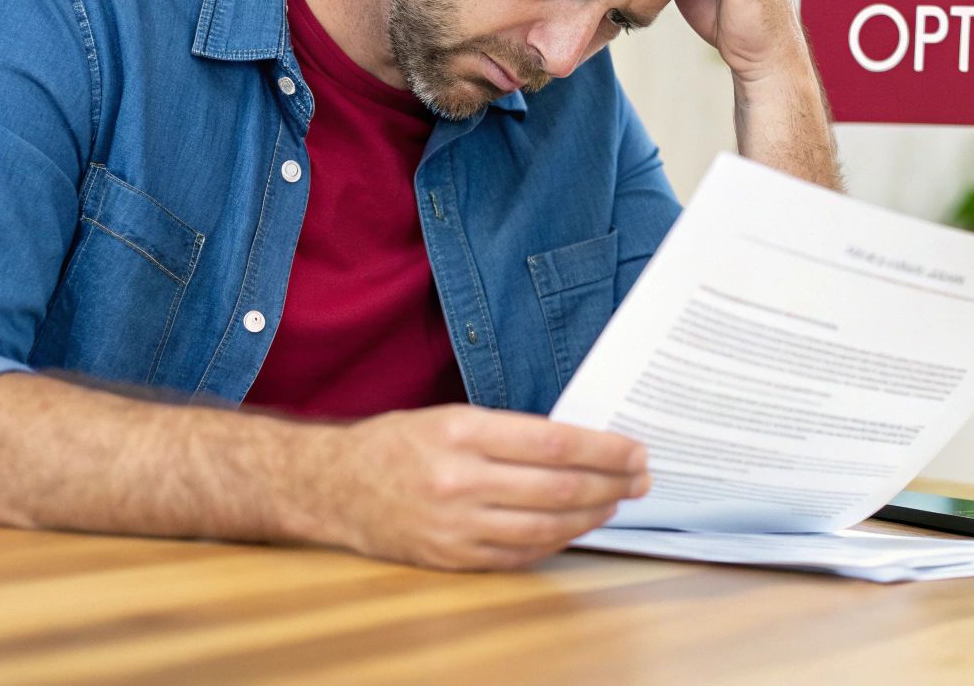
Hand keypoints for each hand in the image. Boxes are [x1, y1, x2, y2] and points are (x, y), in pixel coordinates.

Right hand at [306, 404, 648, 570]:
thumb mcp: (450, 416)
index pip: (556, 443)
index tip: (635, 451)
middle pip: (559, 487)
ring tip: (615, 502)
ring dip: (591, 516)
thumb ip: (509, 433)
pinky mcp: (450, 558)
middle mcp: (460, 480)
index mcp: (462, 432)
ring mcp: (455, 525)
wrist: (331, 487)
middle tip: (641, 478)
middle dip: (611, 484)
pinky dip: (556, 543)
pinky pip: (518, 555)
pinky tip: (576, 528)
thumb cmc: (396, 444)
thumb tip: (580, 446)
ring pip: (545, 527)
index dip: (605, 450)